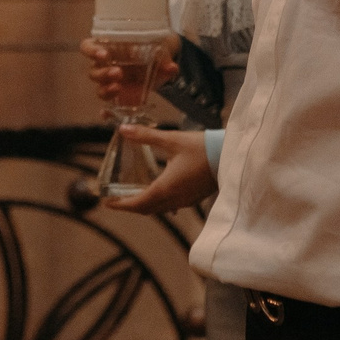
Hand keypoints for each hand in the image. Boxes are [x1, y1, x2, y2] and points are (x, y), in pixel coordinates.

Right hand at [80, 34, 179, 103]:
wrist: (160, 63)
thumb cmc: (152, 50)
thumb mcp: (159, 51)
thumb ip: (164, 59)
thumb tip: (172, 68)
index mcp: (108, 48)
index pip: (88, 47)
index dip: (92, 51)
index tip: (104, 54)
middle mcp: (104, 65)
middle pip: (93, 70)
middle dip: (103, 73)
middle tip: (119, 72)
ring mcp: (109, 81)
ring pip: (99, 86)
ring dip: (106, 88)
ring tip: (119, 87)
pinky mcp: (117, 96)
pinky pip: (107, 104)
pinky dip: (106, 110)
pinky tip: (107, 114)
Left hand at [100, 126, 217, 214]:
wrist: (232, 156)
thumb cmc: (202, 148)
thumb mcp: (172, 139)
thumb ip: (146, 136)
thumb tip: (123, 130)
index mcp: (166, 187)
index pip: (138, 203)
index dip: (121, 205)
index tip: (106, 203)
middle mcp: (175, 199)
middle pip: (147, 209)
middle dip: (130, 206)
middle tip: (115, 201)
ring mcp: (186, 201)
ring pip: (159, 209)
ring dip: (144, 205)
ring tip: (132, 196)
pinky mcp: (194, 198)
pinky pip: (171, 205)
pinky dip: (159, 202)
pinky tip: (159, 192)